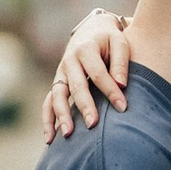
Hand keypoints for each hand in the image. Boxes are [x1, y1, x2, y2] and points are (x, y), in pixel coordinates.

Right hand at [42, 8, 130, 140]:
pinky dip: (48, 120)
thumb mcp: (120, 43)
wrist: (92, 30)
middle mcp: (69, 61)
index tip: (123, 107)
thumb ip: (121, 62)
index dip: (110, 90)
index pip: (98, 73)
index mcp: (86, 49)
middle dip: (84, 106)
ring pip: (57, 96)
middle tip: (93, 124)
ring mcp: (61, 74)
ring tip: (68, 135)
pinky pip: (48, 103)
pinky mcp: (58, 84)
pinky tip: (50, 139)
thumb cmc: (110, 40)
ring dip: (61, 115)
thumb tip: (121, 85)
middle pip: (76, 86)